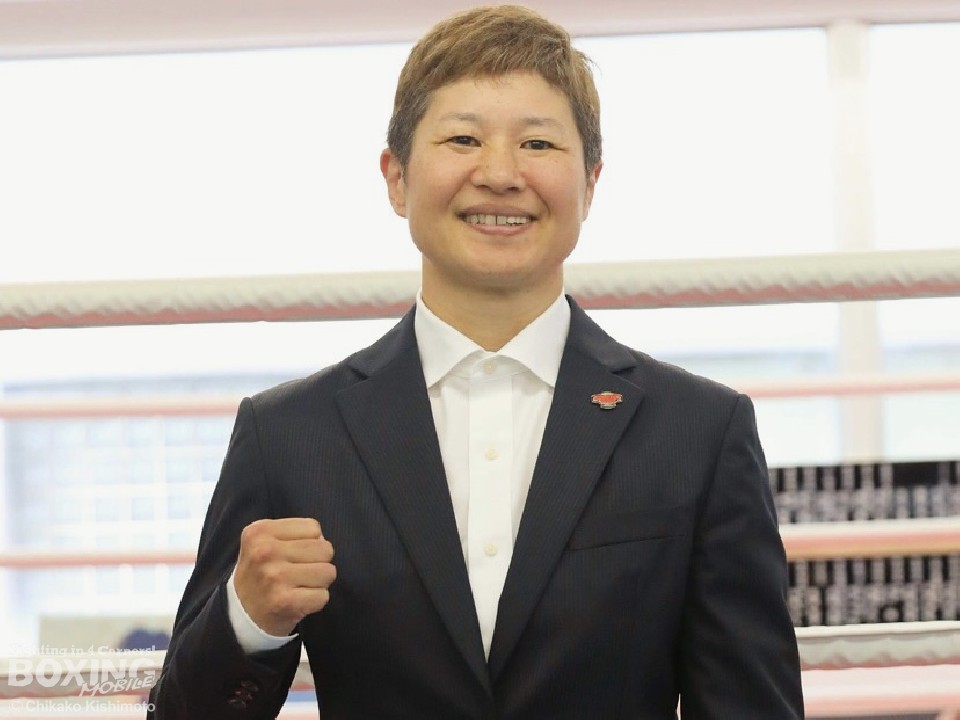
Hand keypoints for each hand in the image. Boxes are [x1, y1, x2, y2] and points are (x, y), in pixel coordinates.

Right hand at [233, 518, 335, 636]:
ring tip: (299, 586)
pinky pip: (323, 596)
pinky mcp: (285, 601)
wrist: (242, 613)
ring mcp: (275, 577)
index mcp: (260, 532)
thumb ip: (293, 533)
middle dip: (318, 562)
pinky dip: (315, 600)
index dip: (309, 542)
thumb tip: (322, 540)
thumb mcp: (264, 541)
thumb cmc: (261, 573)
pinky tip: (299, 601)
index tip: (293, 555)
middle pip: (324, 549)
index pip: (313, 528)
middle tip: (299, 572)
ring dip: (319, 582)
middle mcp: (265, 551)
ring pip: (328, 572)